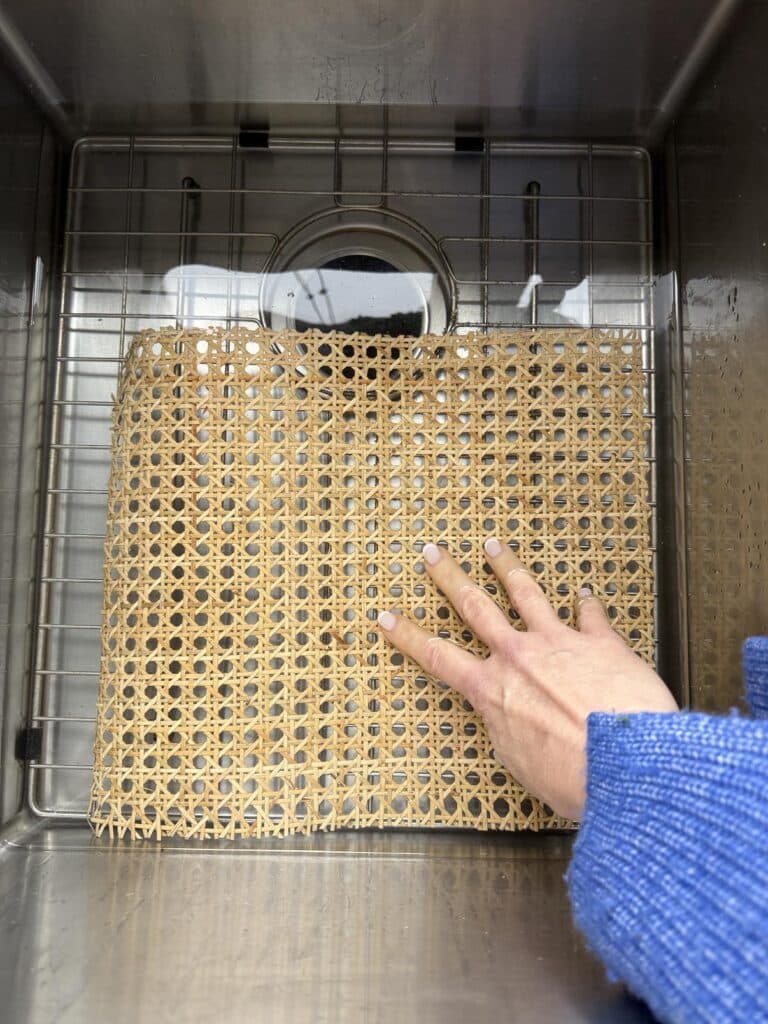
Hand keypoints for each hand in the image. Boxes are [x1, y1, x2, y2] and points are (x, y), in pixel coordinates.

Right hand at [377, 539, 677, 819]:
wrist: (625, 763)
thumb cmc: (572, 778)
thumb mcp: (519, 763)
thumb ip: (508, 729)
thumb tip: (508, 717)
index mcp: (491, 689)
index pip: (436, 656)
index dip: (406, 635)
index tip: (385, 616)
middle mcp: (517, 656)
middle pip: (474, 606)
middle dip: (448, 576)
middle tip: (431, 552)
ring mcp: (557, 641)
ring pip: (525, 592)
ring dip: (506, 566)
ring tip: (493, 545)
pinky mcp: (599, 641)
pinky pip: (590, 614)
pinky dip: (586, 602)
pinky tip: (583, 591)